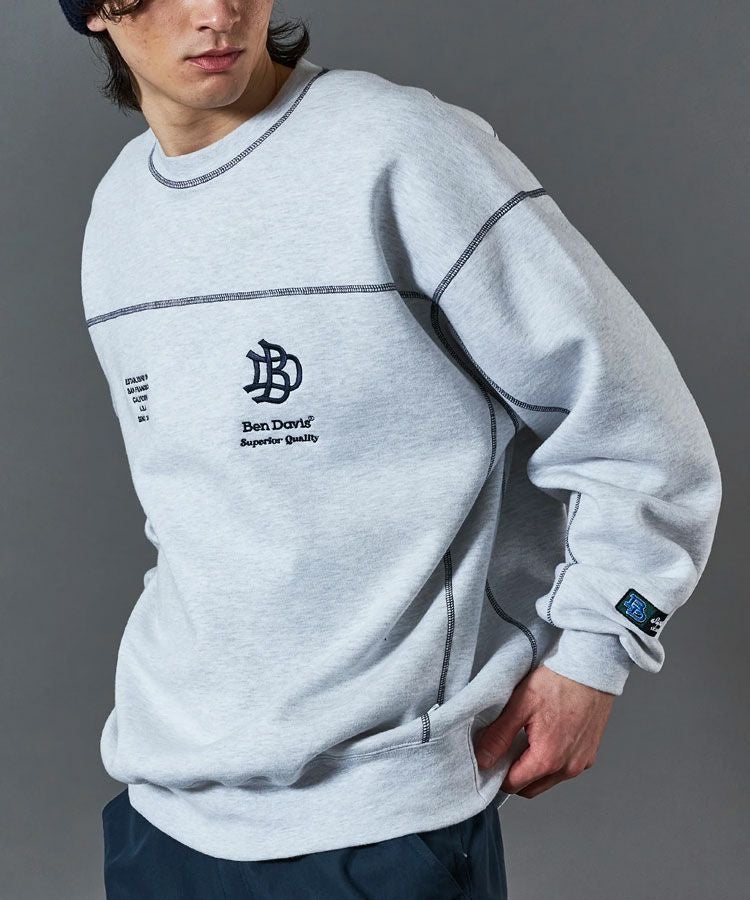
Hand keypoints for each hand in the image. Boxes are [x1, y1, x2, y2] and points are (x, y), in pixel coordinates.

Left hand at [473, 664, 615, 798]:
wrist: (590, 670)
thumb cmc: (557, 683)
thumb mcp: (520, 706)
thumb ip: (499, 736)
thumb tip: (483, 760)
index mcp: (547, 758)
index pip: (514, 785)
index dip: (497, 775)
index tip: (490, 760)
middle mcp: (567, 767)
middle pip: (531, 788)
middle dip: (514, 776)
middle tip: (504, 752)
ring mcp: (581, 762)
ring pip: (549, 780)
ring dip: (533, 770)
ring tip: (524, 741)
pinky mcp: (590, 754)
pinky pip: (565, 769)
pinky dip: (552, 762)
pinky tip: (544, 738)